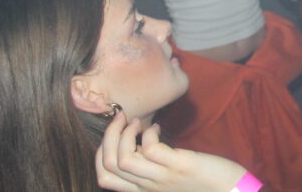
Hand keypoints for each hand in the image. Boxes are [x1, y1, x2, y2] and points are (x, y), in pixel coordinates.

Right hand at [96, 112, 245, 191]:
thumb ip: (152, 169)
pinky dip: (150, 133)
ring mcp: (162, 178)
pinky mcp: (179, 167)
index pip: (104, 177)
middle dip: (109, 136)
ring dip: (126, 133)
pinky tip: (160, 128)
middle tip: (121, 118)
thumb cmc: (201, 183)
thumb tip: (140, 145)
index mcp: (142, 191)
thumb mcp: (168, 179)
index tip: (112, 134)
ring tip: (138, 121)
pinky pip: (151, 149)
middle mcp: (148, 187)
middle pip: (111, 164)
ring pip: (124, 159)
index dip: (100, 153)